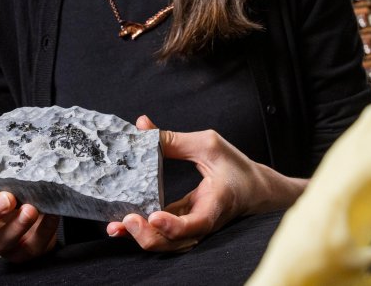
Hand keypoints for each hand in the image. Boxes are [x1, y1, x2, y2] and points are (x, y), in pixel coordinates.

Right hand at [0, 176, 58, 260]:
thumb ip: (6, 171)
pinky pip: (34, 244)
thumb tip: (21, 146)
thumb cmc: (17, 195)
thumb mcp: (6, 183)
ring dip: (17, 224)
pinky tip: (52, 214)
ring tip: (30, 209)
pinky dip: (44, 228)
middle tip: (6, 198)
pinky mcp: (25, 253)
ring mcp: (2, 244)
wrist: (37, 224)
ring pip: (2, 241)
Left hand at [106, 115, 305, 251]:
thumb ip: (173, 140)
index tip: (154, 216)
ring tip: (116, 227)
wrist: (254, 190)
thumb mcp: (208, 145)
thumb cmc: (235, 166)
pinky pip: (164, 234)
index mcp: (216, 203)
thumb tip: (141, 126)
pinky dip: (144, 231)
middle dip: (148, 236)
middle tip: (127, 220)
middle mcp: (204, 222)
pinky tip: (123, 223)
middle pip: (175, 242)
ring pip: (167, 244)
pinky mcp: (185, 226)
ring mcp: (194, 228)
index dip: (174, 225)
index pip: (197, 223)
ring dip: (141, 238)